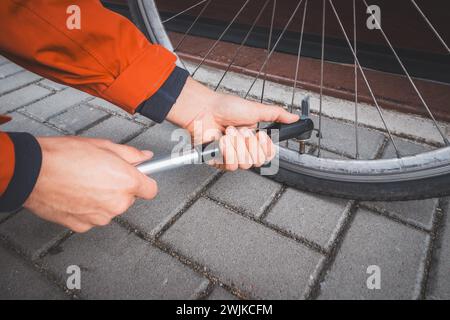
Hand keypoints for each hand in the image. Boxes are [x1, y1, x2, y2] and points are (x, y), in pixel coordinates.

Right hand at [24, 137, 156, 232]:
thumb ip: (130, 154)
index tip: (138, 177)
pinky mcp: (83, 225)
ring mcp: (100, 217)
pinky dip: (87, 208)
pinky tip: (74, 194)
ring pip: (110, 208)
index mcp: (126, 182)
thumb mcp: (103, 146)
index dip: (144, 182)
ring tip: (83, 182)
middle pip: (128, 198)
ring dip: (102, 198)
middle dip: (119, 187)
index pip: (151, 190)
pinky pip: (93, 217)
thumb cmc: (64, 156)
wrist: (32, 172)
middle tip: (101, 173)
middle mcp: (117, 203)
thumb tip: (145, 157)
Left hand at [166, 78, 298, 169]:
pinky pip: (230, 165)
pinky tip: (222, 139)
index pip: (268, 155)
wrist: (204, 109)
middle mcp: (243, 150)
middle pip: (258, 162)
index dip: (266, 147)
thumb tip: (294, 117)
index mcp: (253, 140)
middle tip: (242, 131)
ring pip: (245, 164)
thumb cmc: (225, 107)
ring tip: (229, 132)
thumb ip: (277, 115)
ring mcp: (230, 157)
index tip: (261, 135)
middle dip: (250, 143)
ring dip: (238, 145)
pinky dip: (227, 150)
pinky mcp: (218, 161)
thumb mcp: (256, 109)